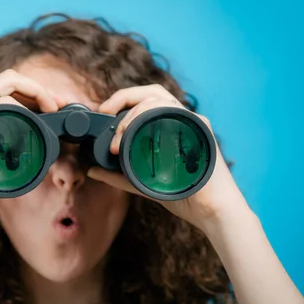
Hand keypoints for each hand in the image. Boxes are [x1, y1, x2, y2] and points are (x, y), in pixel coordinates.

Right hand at [0, 69, 65, 207]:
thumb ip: (1, 154)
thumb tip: (27, 162)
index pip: (8, 89)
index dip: (34, 93)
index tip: (54, 108)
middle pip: (11, 78)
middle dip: (40, 88)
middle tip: (60, 105)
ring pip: (8, 82)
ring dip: (36, 91)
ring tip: (52, 108)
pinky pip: (2, 102)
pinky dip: (22, 108)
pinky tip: (35, 120)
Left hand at [86, 84, 250, 232]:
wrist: (211, 212)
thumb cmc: (182, 196)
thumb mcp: (142, 183)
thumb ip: (118, 176)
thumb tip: (93, 170)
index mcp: (168, 126)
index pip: (145, 99)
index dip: (122, 99)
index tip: (102, 111)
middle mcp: (181, 120)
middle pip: (152, 91)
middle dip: (124, 96)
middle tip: (105, 111)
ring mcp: (192, 123)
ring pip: (161, 99)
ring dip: (134, 112)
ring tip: (119, 135)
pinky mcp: (200, 131)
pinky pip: (176, 112)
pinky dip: (153, 115)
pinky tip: (137, 128)